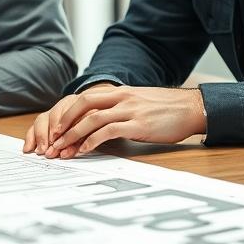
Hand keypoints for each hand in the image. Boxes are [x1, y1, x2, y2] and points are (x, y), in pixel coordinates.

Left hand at [24, 85, 205, 157]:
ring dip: (72, 135)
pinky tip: (83, 151)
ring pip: (91, 119)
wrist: (192, 108)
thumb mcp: (138, 103)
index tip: (54, 130)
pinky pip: (108, 131)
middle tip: (51, 141)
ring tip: (61, 150)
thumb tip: (99, 124)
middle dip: (63, 123)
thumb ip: (119, 109)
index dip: (66, 113)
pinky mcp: (137, 124)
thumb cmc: (166, 110)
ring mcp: (129, 110)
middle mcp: (120, 98)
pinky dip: (91, 141)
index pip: (84, 99)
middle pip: (82, 105)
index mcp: (119, 92)